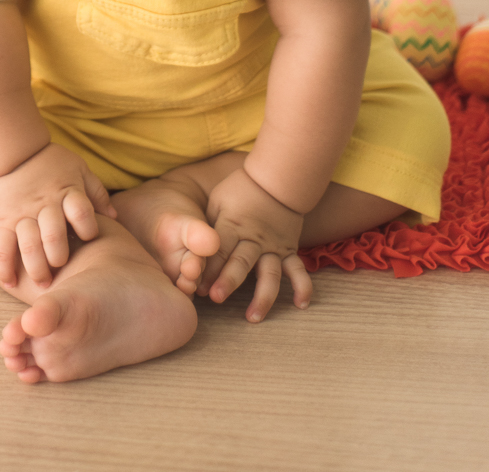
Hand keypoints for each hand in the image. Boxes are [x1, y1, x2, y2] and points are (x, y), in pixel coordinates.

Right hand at [0, 143, 116, 288]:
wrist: (10, 148)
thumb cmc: (49, 160)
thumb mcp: (78, 168)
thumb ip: (96, 192)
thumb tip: (114, 217)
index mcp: (67, 191)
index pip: (82, 212)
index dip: (88, 228)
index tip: (88, 237)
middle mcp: (45, 205)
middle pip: (54, 235)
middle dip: (59, 257)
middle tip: (60, 268)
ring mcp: (22, 214)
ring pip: (29, 245)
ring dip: (36, 268)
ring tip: (43, 283)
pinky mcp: (2, 220)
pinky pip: (2, 246)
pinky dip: (4, 266)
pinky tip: (9, 282)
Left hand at [200, 166, 312, 321]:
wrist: (275, 178)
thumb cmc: (240, 190)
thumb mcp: (218, 201)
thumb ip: (208, 226)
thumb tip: (194, 251)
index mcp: (232, 225)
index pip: (218, 249)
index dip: (207, 268)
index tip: (198, 287)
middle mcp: (253, 238)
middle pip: (240, 262)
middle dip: (228, 281)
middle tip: (216, 299)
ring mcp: (273, 246)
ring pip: (269, 273)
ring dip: (262, 296)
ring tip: (253, 318)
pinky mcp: (288, 249)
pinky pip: (297, 269)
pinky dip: (302, 286)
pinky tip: (301, 305)